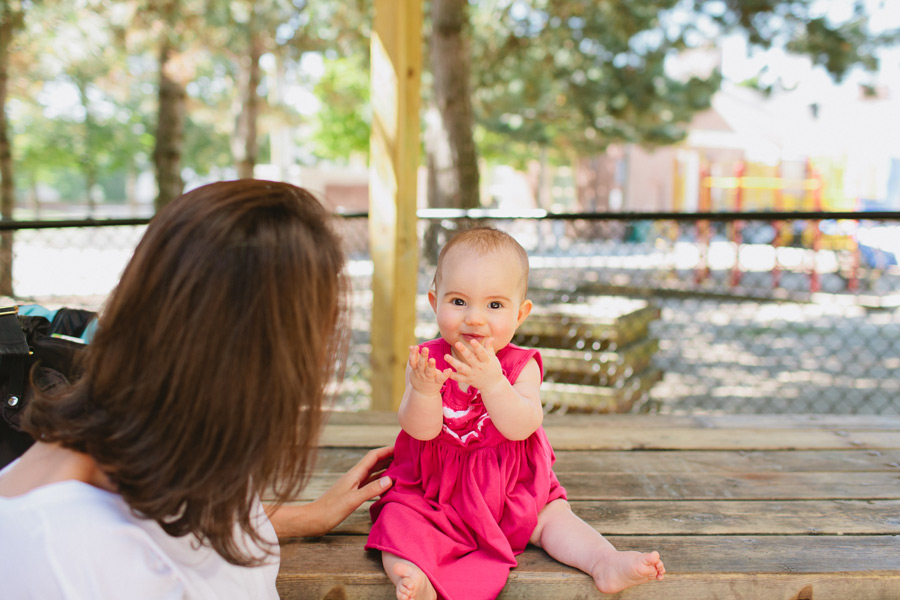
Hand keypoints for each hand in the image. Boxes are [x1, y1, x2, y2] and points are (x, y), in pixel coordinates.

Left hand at [268, 445, 393, 537]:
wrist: (313, 519)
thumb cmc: (330, 510)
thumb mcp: (352, 500)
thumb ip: (371, 489)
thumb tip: (390, 479)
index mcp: (355, 474)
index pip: (374, 456)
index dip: (387, 449)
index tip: (402, 446)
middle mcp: (355, 476)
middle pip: (375, 462)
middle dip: (390, 457)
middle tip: (406, 456)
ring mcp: (354, 484)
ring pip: (374, 472)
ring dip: (387, 468)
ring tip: (401, 468)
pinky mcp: (353, 493)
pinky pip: (371, 483)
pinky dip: (381, 481)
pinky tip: (388, 485)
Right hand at [408, 345, 450, 394]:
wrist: (423, 393)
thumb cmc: (420, 375)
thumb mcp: (415, 367)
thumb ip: (414, 357)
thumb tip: (411, 346)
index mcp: (416, 368)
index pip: (413, 361)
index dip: (413, 354)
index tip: (415, 347)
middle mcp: (422, 373)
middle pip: (421, 364)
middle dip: (423, 357)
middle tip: (425, 348)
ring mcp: (429, 378)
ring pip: (429, 371)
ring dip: (431, 366)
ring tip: (432, 360)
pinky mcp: (437, 381)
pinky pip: (441, 378)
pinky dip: (445, 375)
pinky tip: (449, 370)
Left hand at [446, 338, 503, 392]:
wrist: (493, 386)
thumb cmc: (493, 369)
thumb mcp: (493, 359)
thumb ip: (489, 348)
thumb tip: (490, 337)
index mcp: (486, 361)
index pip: (482, 353)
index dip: (477, 347)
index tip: (472, 340)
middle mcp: (479, 368)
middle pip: (470, 359)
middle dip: (464, 351)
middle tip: (457, 343)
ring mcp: (472, 374)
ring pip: (462, 368)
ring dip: (453, 362)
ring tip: (446, 356)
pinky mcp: (468, 380)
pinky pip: (459, 378)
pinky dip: (452, 375)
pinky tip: (445, 370)